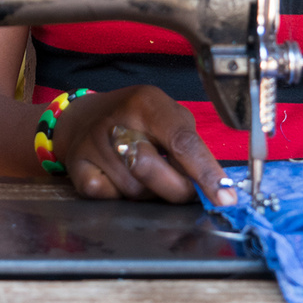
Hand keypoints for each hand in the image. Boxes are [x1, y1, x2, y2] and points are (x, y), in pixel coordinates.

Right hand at [50, 86, 236, 205]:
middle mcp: (116, 121)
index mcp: (147, 103)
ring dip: (151, 193)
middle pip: (155, 172)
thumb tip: (213, 186)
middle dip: (179, 189)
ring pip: (135, 191)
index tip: (225, 198)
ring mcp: (92, 145)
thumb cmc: (137, 118)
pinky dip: (121, 196)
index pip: (182, 142)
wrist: (84, 116)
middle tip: (186, 188)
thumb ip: (190, 145)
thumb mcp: (168, 115)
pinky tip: (121, 178)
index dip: (206, 172)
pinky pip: (110, 198)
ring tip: (148, 174)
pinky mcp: (77, 167)